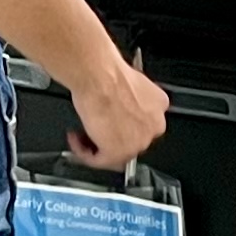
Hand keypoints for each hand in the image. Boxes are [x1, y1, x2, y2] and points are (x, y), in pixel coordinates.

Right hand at [66, 48, 170, 167]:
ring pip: (117, 152)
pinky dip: (85, 153)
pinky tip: (76, 140)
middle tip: (92, 130)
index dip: (121, 122)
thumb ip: (126, 99)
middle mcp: (154, 125)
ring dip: (96, 145)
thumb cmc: (107, 74)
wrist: (99, 77)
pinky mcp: (119, 152)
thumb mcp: (125, 83)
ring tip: (80, 135)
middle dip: (109, 136)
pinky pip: (100, 160)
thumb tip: (116, 105)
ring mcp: (139, 141)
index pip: (142, 122)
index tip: (108, 119)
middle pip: (131, 139)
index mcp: (159, 104)